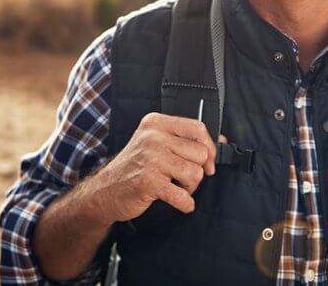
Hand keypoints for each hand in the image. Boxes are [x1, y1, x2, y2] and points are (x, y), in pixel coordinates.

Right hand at [86, 112, 217, 224]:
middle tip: (183, 178)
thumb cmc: (135, 166)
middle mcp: (153, 137)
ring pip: (195, 173)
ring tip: (177, 187)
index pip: (197, 128)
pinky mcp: (148, 181)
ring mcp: (150, 158)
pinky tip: (180, 203)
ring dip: (191, 187)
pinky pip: (183, 195)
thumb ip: (186, 140)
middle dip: (198, 170)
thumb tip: (222, 141)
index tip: (208, 161)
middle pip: (199, 153)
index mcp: (156, 123)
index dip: (209, 147)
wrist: (104, 191)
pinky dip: (185, 203)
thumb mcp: (156, 144)